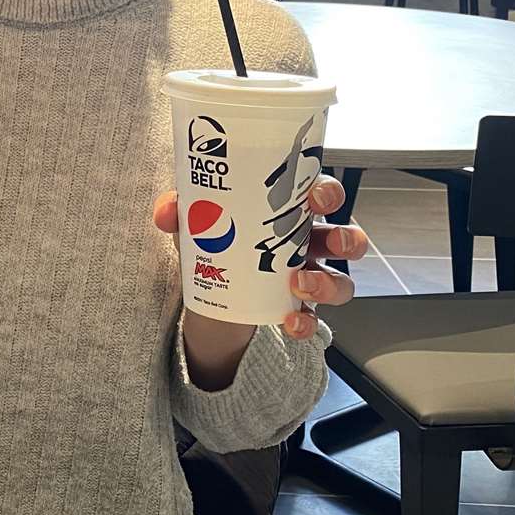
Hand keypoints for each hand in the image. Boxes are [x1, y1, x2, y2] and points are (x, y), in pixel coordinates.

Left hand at [152, 174, 368, 341]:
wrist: (207, 289)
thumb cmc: (215, 239)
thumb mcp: (196, 221)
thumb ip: (180, 210)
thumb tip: (169, 211)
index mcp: (288, 212)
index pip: (321, 194)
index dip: (328, 192)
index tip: (316, 197)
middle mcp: (307, 243)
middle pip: (344, 238)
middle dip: (346, 239)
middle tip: (327, 242)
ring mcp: (308, 278)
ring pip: (341, 281)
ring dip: (329, 283)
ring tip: (301, 284)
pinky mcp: (298, 309)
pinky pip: (314, 319)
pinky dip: (305, 322)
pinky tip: (290, 322)